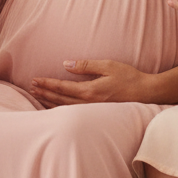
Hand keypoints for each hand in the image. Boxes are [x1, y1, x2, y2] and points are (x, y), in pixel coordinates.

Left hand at [30, 59, 154, 105]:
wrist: (147, 94)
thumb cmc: (129, 77)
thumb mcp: (107, 65)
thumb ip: (86, 65)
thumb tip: (66, 63)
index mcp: (90, 90)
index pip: (62, 87)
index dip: (47, 84)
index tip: (34, 80)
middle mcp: (89, 103)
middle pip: (60, 99)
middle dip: (44, 93)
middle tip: (31, 88)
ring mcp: (93, 111)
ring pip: (65, 108)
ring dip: (50, 102)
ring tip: (38, 97)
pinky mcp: (97, 114)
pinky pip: (74, 112)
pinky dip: (61, 109)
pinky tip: (55, 107)